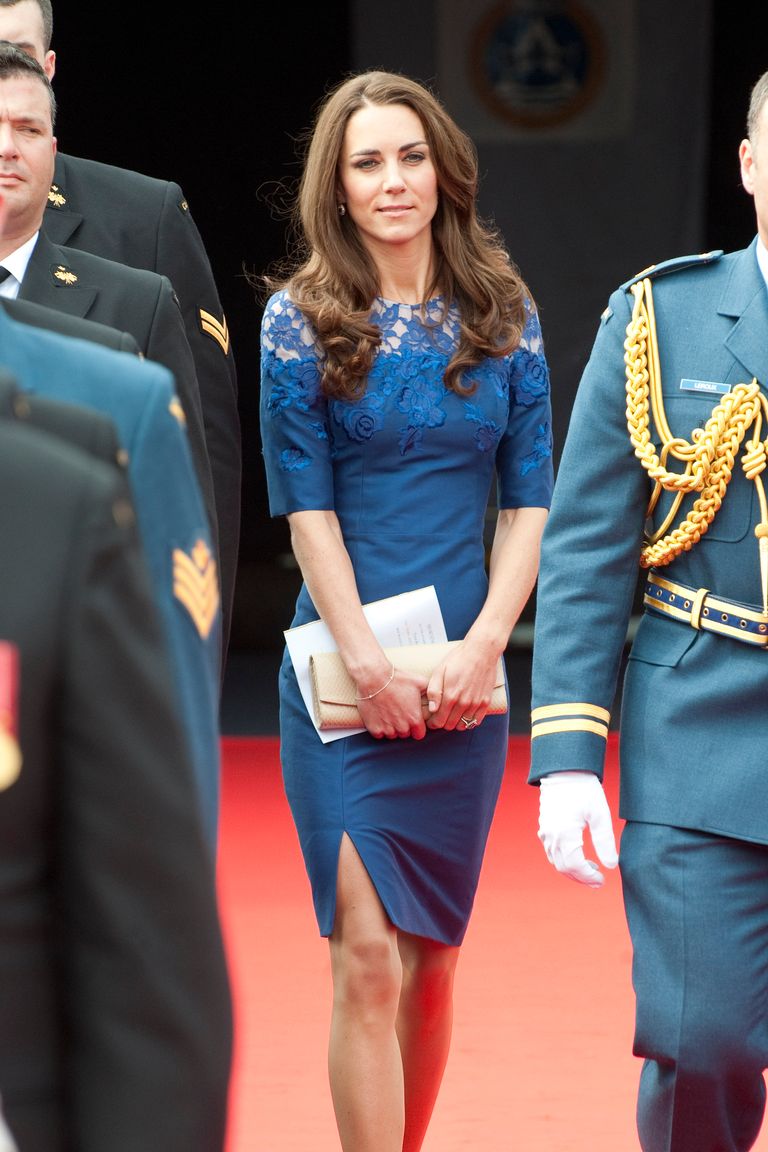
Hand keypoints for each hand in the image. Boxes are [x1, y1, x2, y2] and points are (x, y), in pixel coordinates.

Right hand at [537, 771, 618, 887]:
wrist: (564, 770)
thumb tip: (611, 865)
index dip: (588, 877)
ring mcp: (545, 832)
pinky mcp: (544, 827)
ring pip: (556, 861)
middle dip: (581, 877)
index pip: (575, 866)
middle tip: (598, 881)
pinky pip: (552, 851)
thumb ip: (605, 841)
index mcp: (565, 834)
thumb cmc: (584, 789)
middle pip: (564, 868)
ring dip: (573, 870)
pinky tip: (578, 855)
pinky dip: (564, 859)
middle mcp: (551, 836)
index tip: (602, 880)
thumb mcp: (600, 815)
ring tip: (591, 869)